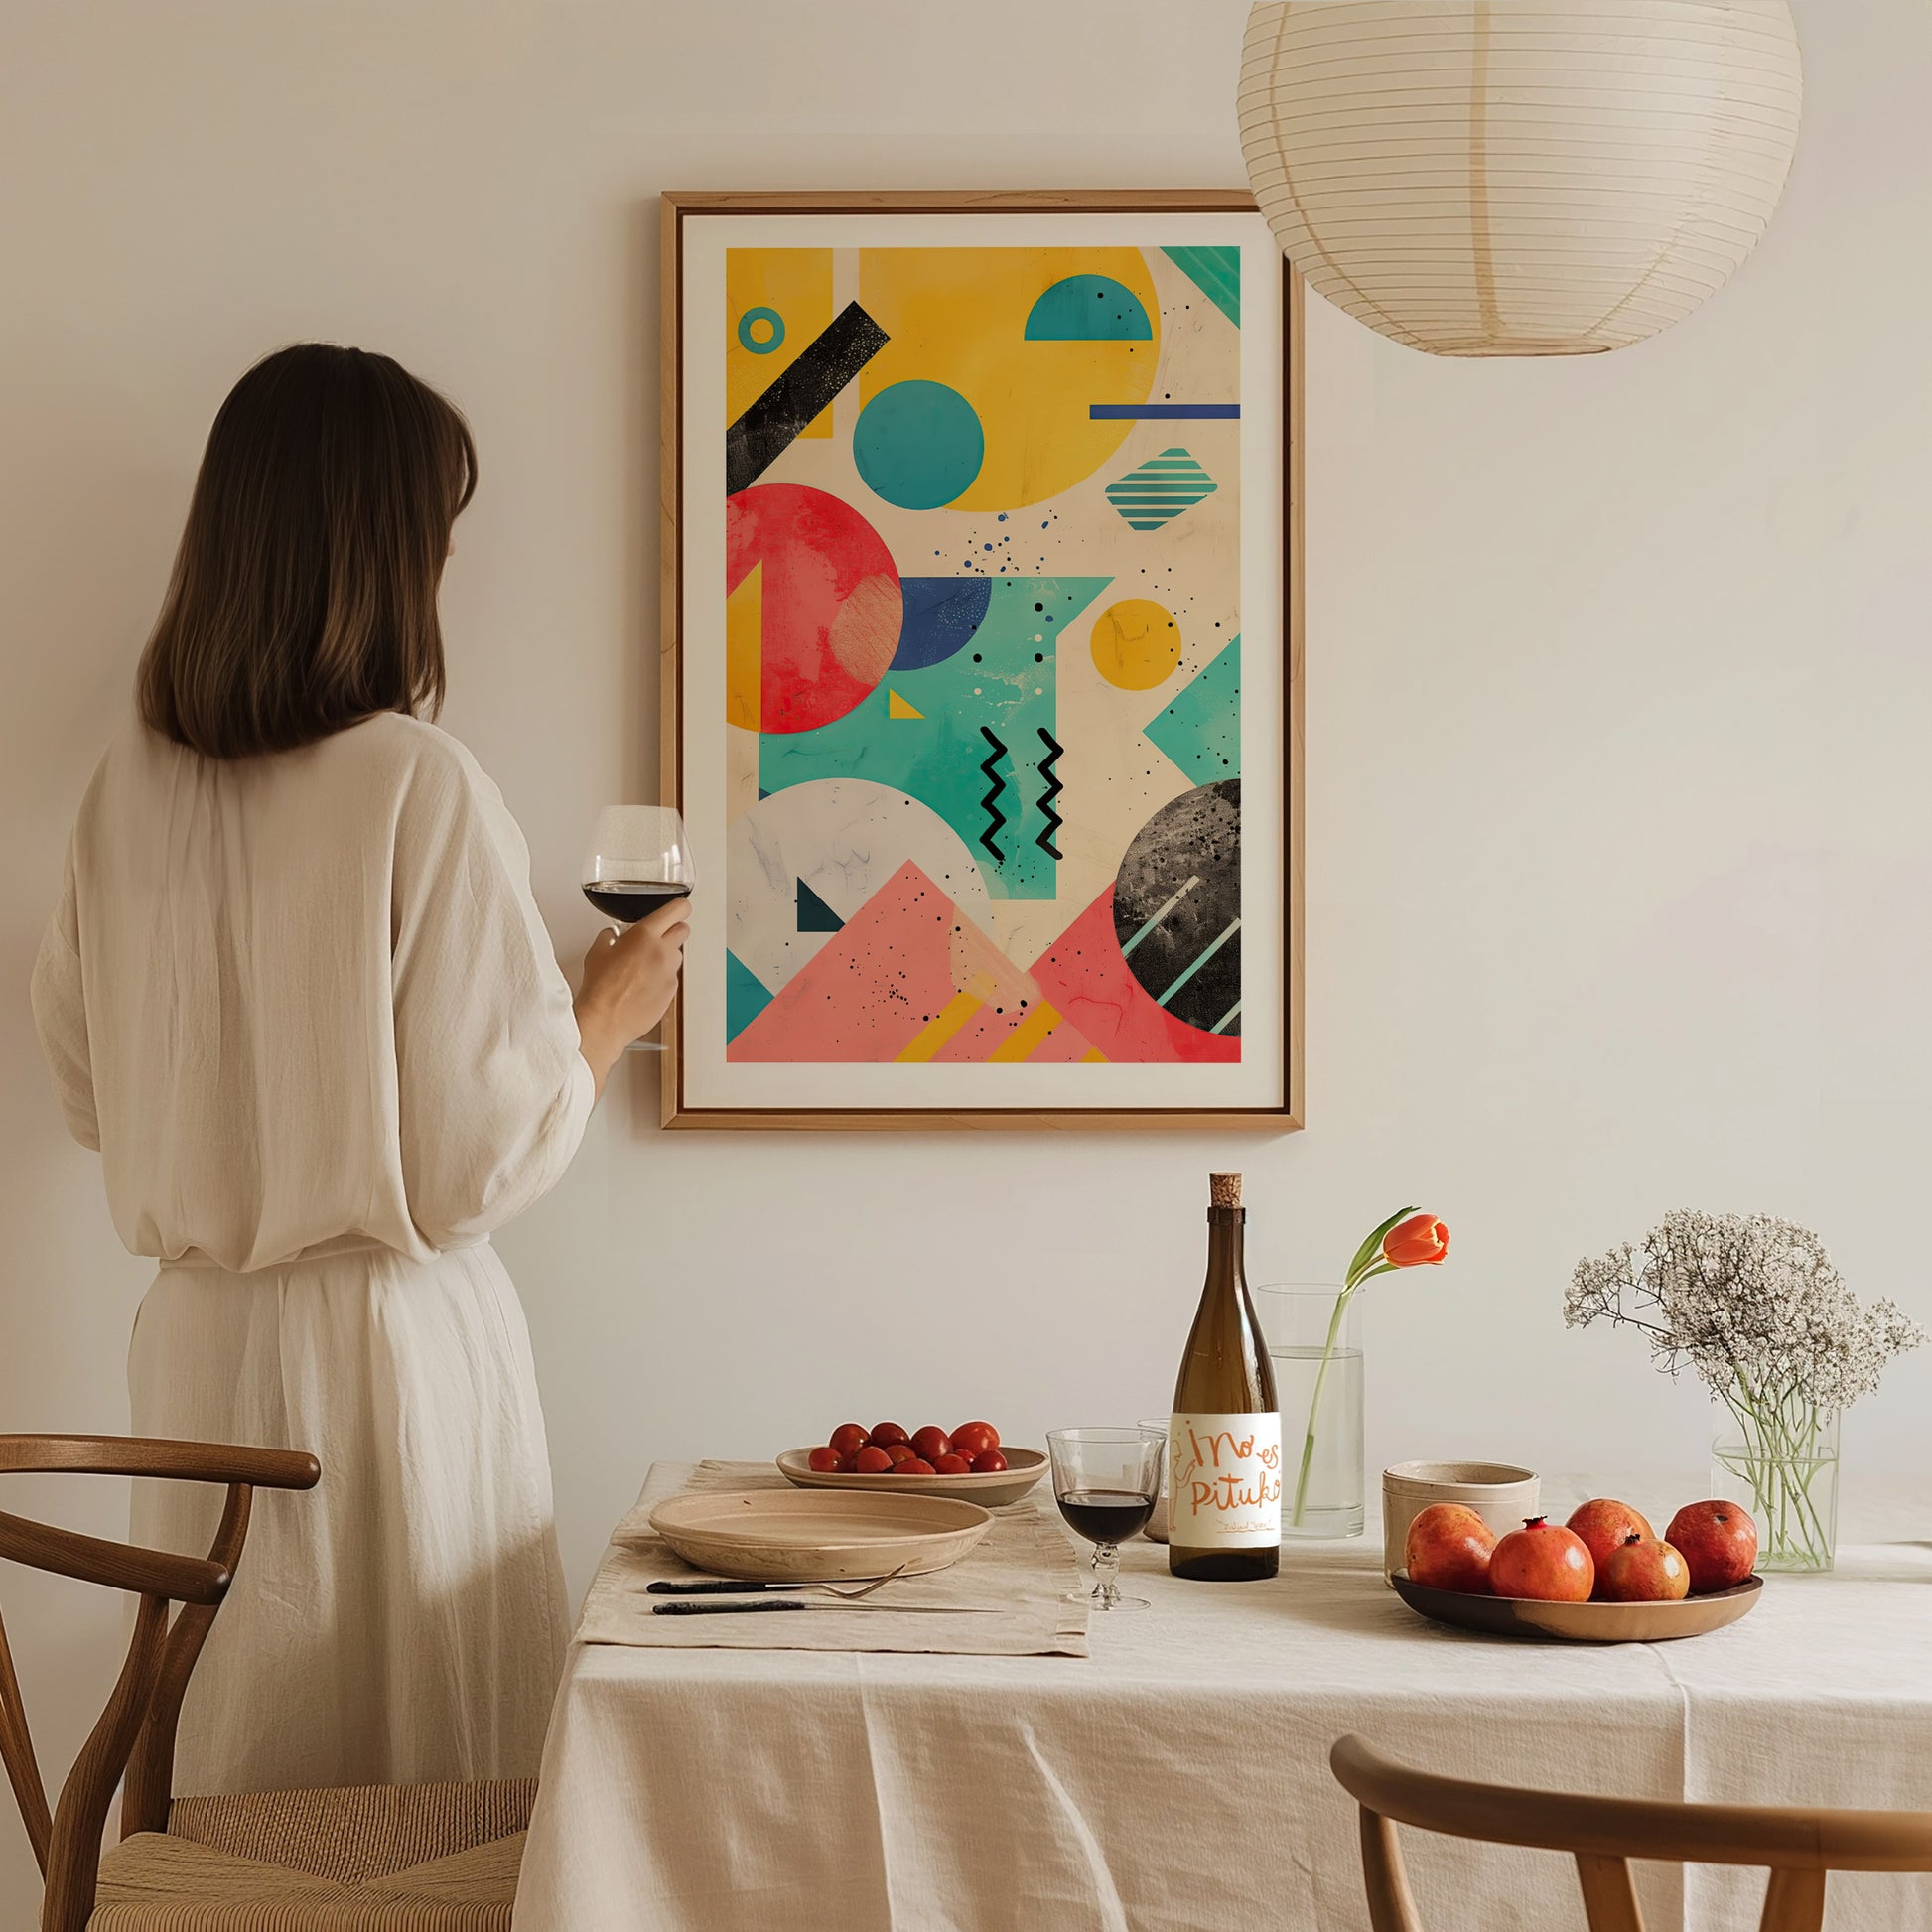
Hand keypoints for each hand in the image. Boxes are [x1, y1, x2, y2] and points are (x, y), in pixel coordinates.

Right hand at [574, 896, 689, 1095]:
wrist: (605, 1020)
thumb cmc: (600, 988)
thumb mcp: (597, 952)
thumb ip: (610, 937)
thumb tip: (613, 936)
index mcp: (645, 935)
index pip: (678, 910)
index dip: (680, 908)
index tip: (678, 909)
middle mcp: (662, 952)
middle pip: (683, 930)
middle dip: (672, 931)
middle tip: (657, 938)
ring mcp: (669, 973)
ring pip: (677, 956)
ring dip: (666, 956)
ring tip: (644, 966)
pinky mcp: (671, 991)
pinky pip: (672, 978)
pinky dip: (662, 978)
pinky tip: (643, 985)